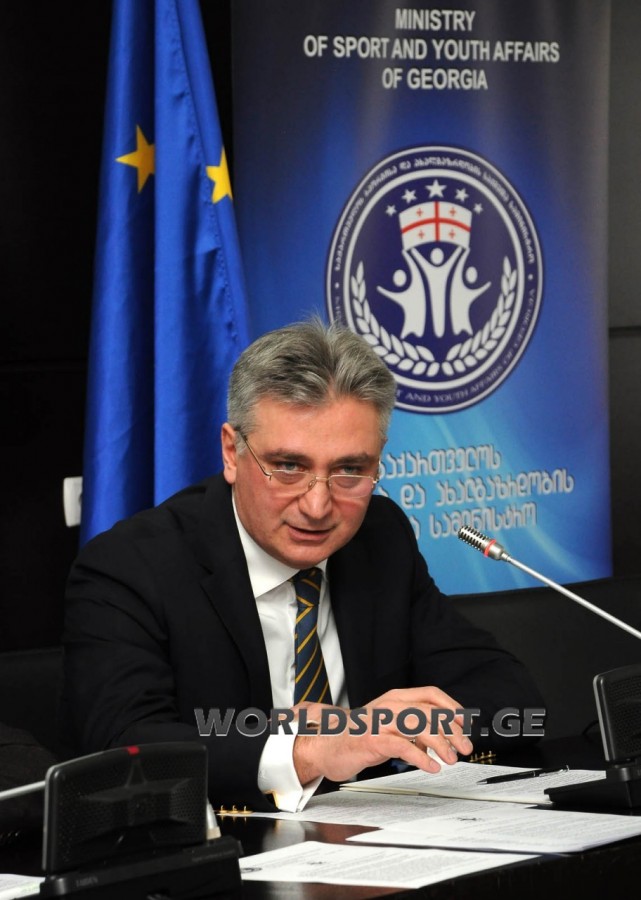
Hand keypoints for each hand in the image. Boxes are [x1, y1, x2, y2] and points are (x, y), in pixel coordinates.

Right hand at [291, 686, 473, 785]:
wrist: (327, 744)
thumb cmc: (360, 736)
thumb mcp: (391, 727)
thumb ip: (414, 729)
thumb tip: (443, 742)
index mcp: (395, 698)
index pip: (431, 694)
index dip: (452, 707)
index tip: (465, 724)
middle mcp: (389, 705)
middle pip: (429, 711)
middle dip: (452, 731)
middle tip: (464, 748)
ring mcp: (380, 721)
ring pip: (419, 725)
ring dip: (440, 744)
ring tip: (451, 759)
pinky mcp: (372, 739)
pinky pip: (402, 746)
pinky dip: (421, 757)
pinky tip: (431, 767)